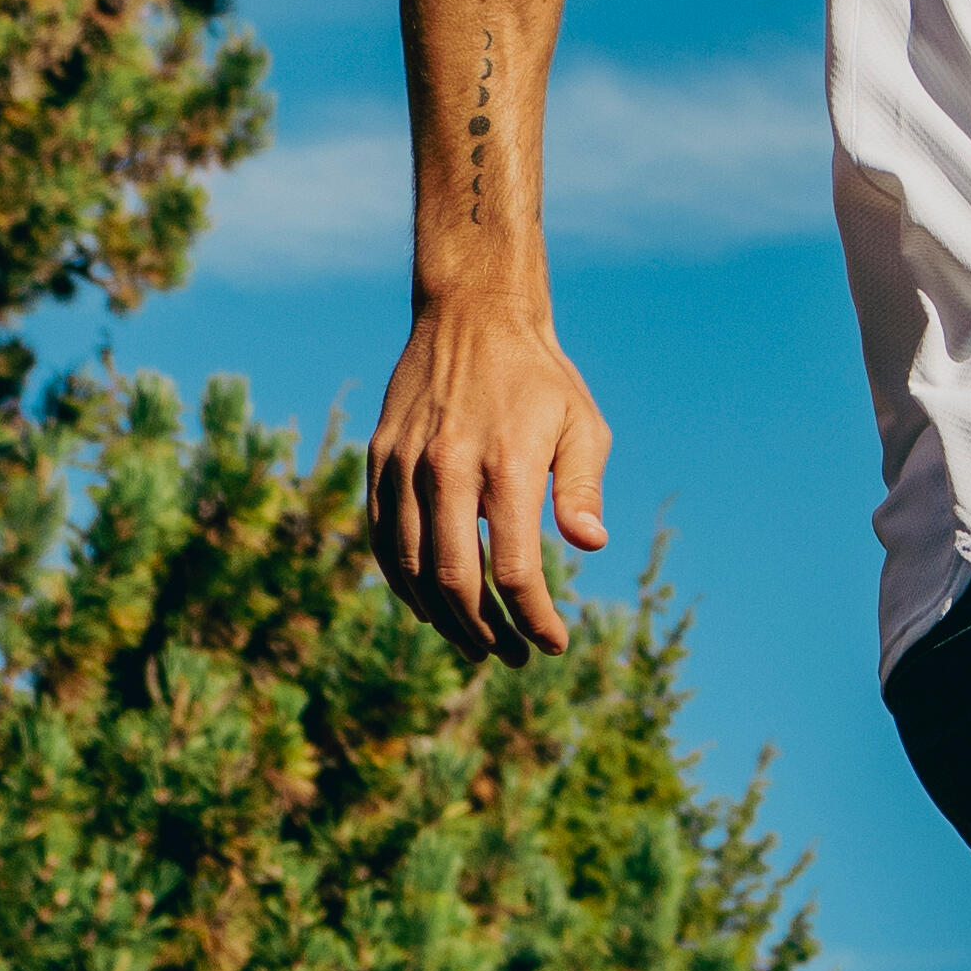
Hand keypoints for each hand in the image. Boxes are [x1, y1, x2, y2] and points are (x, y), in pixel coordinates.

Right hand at [369, 292, 612, 653]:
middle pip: (455, 579)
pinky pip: (381, 536)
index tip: (554, 644)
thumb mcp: (582, 425)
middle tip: (512, 657)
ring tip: (475, 642)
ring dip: (443, 616)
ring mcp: (405, 464)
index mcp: (505, 464)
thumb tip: (590, 545)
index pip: (514, 570)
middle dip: (486, 631)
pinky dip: (401, 579)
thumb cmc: (540, 378)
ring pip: (410, 565)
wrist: (473, 314)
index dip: (534, 618)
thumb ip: (582, 489)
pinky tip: (427, 604)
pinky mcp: (380, 459)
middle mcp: (447, 467)